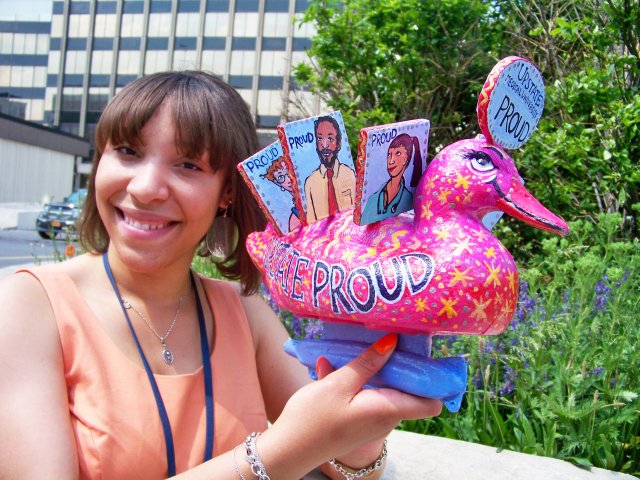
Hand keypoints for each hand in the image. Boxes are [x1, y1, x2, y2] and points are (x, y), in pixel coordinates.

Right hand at [259, 333, 441, 477]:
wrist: (288, 450)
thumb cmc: (313, 418)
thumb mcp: (339, 384)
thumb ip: (368, 363)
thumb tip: (393, 341)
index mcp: (387, 410)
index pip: (431, 403)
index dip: (433, 380)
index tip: (424, 353)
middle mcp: (385, 418)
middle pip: (406, 389)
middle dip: (397, 364)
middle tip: (386, 338)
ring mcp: (371, 421)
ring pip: (383, 389)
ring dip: (370, 369)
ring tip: (350, 348)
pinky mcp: (357, 420)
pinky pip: (365, 395)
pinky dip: (355, 380)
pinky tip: (329, 365)